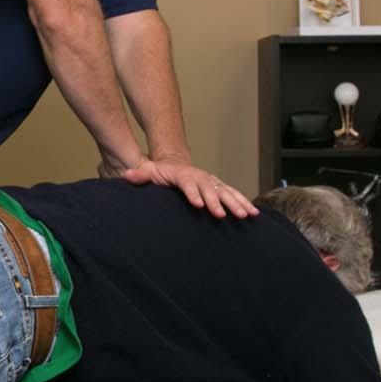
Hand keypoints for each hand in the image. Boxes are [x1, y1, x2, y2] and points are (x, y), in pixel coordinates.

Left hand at [118, 157, 257, 217]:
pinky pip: (234, 195)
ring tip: (244, 215)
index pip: (188, 183)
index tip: (198, 205)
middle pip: (210, 188)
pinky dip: (244, 203)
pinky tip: (254, 214)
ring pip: (225, 191)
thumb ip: (140, 176)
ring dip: (235, 203)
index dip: (193, 193)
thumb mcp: (149, 172)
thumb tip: (127, 176)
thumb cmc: (161, 173)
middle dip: (216, 202)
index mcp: (183, 174)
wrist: (175, 166)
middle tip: (221, 215)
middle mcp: (200, 177)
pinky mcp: (220, 188)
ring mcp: (211, 182)